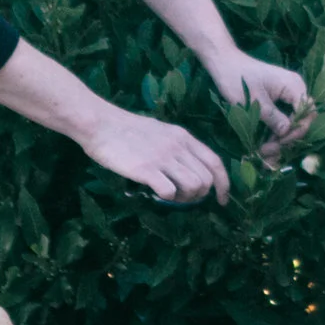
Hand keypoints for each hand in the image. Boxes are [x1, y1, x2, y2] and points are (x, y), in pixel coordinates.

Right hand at [72, 104, 230, 204]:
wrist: (101, 124)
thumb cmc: (127, 129)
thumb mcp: (161, 131)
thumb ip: (177, 146)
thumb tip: (187, 167)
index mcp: (184, 137)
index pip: (215, 162)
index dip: (224, 184)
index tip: (222, 200)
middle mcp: (178, 147)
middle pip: (206, 179)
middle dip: (200, 195)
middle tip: (184, 198)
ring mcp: (163, 158)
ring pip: (193, 186)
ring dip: (185, 199)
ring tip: (171, 197)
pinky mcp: (146, 169)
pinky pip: (169, 192)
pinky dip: (167, 199)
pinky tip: (156, 194)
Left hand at [205, 50, 314, 165]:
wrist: (224, 63)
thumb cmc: (237, 78)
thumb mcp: (254, 101)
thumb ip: (273, 117)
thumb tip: (287, 133)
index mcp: (294, 85)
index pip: (307, 113)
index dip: (297, 131)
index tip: (278, 143)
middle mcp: (296, 90)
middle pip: (302, 120)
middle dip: (288, 139)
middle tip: (267, 152)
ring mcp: (288, 96)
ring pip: (293, 123)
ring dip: (281, 139)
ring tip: (263, 152)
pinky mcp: (280, 101)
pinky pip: (285, 119)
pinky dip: (276, 133)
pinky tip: (265, 145)